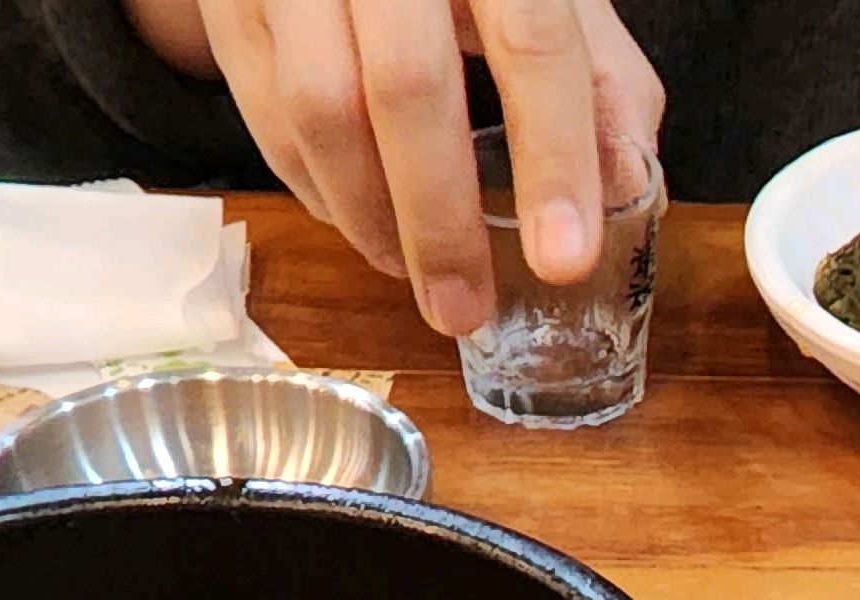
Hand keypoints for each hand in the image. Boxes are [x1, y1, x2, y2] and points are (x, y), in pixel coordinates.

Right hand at [128, 0, 662, 335]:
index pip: (534, 46)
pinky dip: (316, 189)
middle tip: (463, 309)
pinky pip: (266, 113)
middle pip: (406, 89)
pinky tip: (362, 222)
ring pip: (318, 109)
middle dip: (438, 222)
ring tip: (412, 273)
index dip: (553, 158)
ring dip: (369, 216)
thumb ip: (605, 84)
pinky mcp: (231, 1)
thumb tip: (629, 186)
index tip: (562, 260)